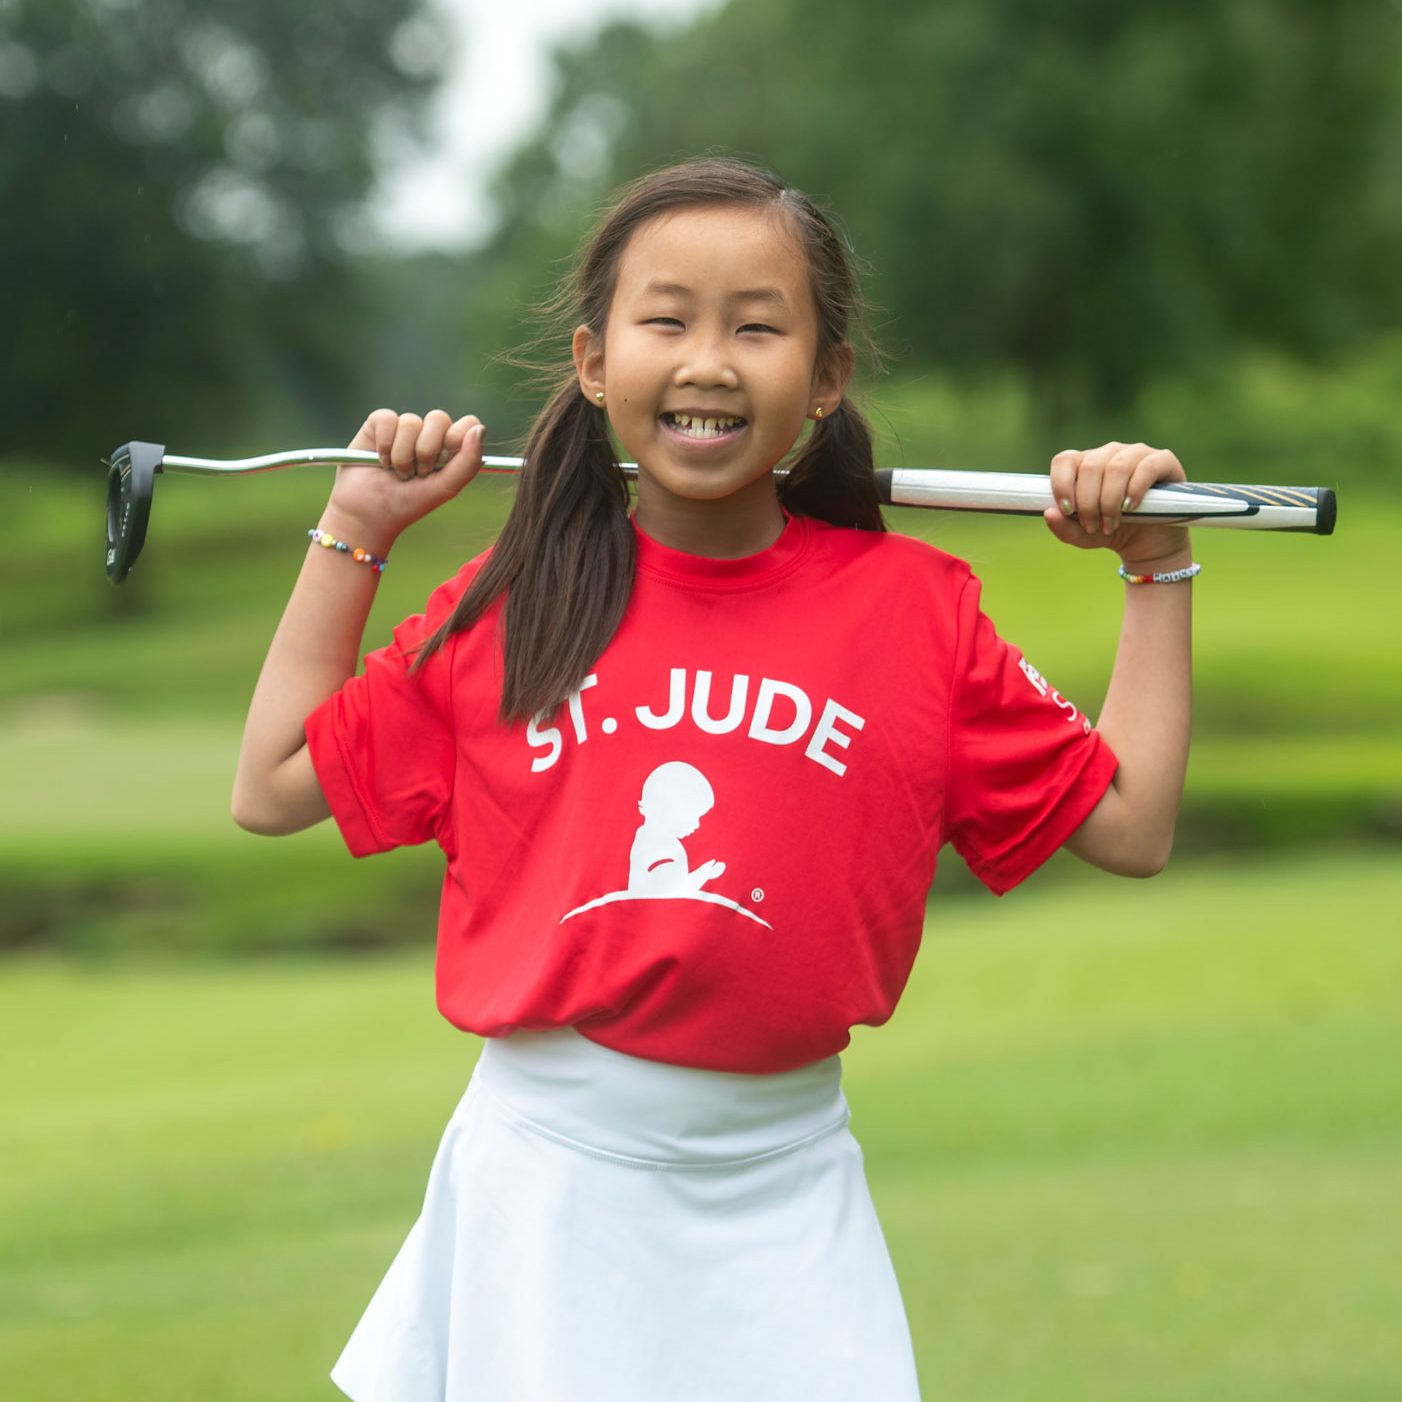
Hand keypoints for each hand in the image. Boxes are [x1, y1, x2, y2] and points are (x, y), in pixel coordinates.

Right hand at [323, 408, 484, 548]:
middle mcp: (428, 435)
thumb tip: (480, 429)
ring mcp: (403, 428)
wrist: (368, 514)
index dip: (457, 437)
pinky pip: (387, 418)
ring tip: (398, 473)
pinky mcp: (378, 424)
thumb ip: (468, 461)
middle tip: (418, 473)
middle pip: (439, 418)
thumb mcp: (446, 487)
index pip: (467, 423)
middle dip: (427, 450)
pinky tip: (380, 461)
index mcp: (450, 449)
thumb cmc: (409, 503)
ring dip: (403, 455)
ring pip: (411, 421)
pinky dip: (384, 444)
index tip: (444, 460)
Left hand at [1044, 441, 1190, 567]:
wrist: (1149, 543)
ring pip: (1116, 467)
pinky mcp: (1163, 461)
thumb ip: (1064, 527)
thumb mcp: (1084, 535)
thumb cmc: (1112, 532)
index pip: (1064, 460)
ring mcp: (1137, 453)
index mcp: (1085, 464)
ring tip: (1110, 525)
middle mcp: (1109, 453)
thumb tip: (1049, 513)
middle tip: (1092, 526)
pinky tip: (1130, 508)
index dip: (1062, 484)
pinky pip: (1146, 467)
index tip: (1067, 510)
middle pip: (1089, 466)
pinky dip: (1135, 489)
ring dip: (1109, 500)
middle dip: (1088, 502)